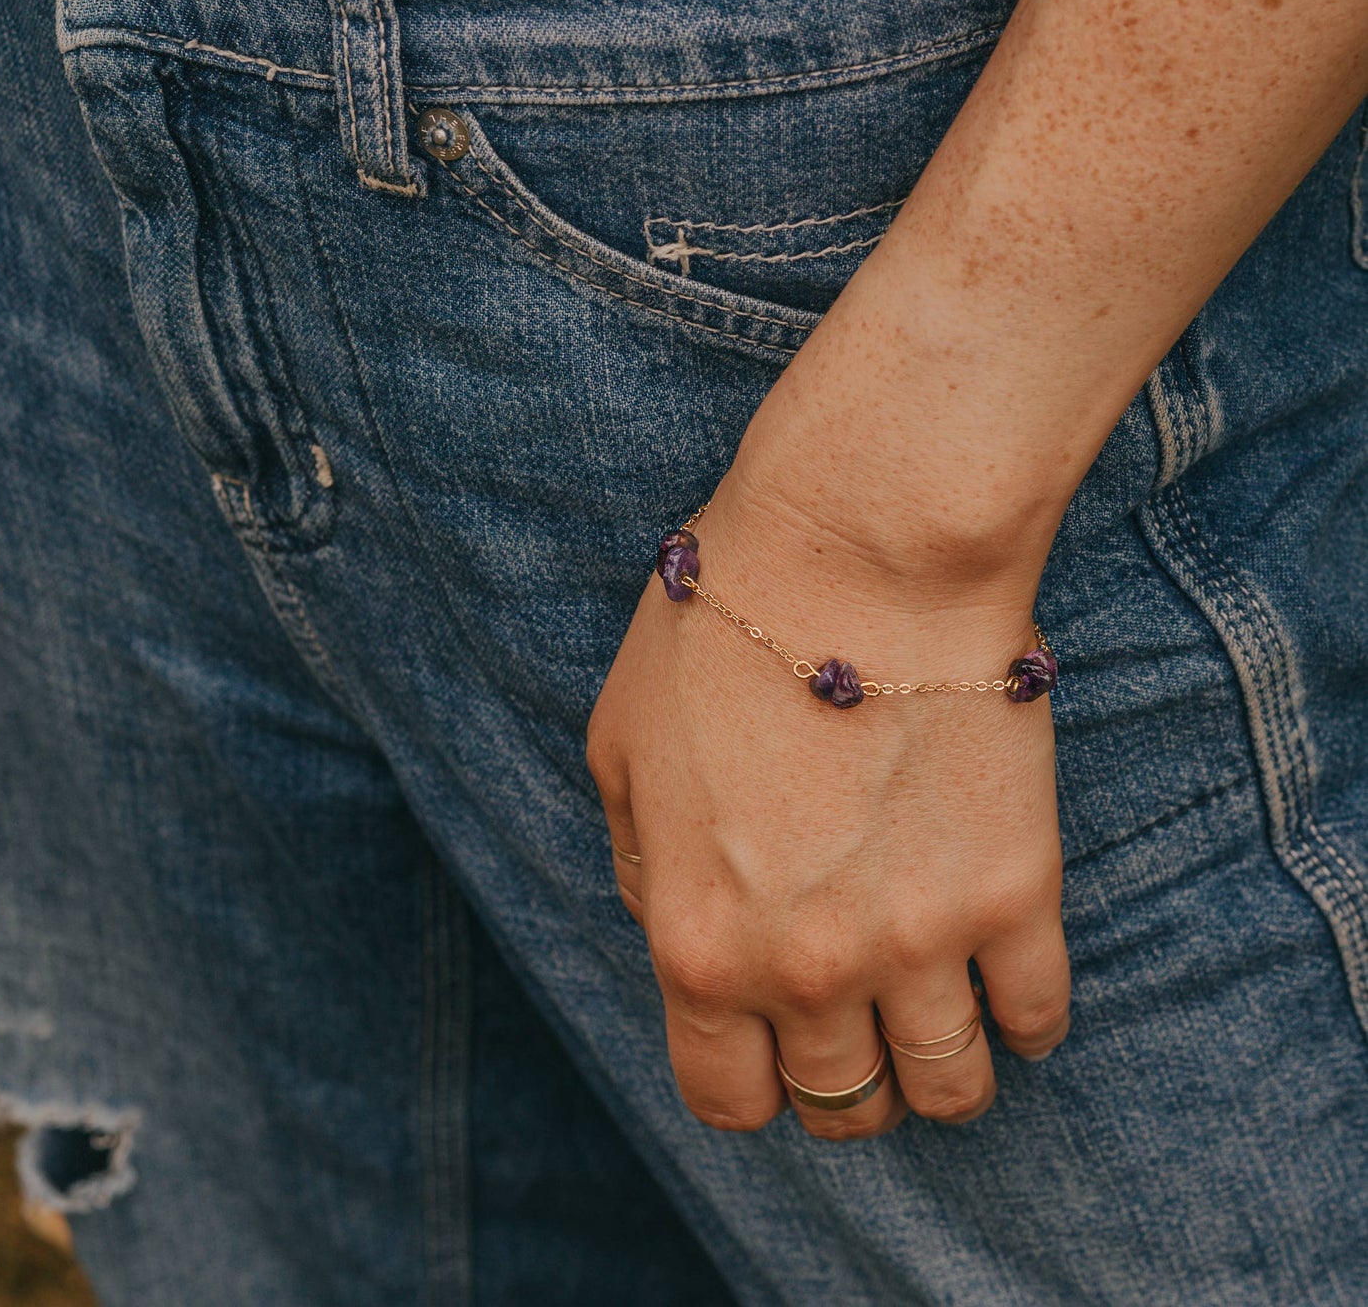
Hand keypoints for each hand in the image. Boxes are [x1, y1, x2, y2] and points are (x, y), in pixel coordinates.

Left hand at [587, 468, 1070, 1139]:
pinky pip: (1037, 1018)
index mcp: (699, 945)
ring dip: (941, 1064)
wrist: (855, 553)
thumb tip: (672, 928)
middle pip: (842, 1104)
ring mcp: (919, 941)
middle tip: (861, 1017)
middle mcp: (806, 971)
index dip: (750, 1081)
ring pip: (950, 1087)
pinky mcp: (1016, 894)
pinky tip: (1005, 975)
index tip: (773, 1050)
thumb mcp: (620, 751)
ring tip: (938, 1007)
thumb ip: (640, 868)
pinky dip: (1024, 1018)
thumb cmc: (722, 630)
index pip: (727, 1098)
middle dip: (846, 1076)